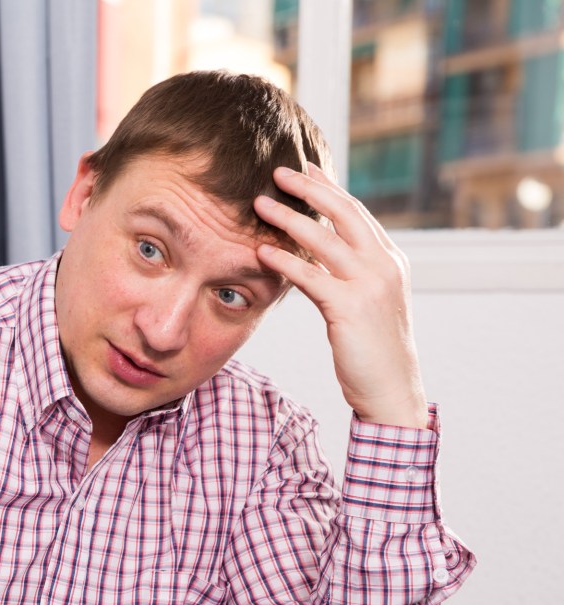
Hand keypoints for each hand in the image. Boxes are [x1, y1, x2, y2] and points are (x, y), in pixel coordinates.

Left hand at [253, 164, 428, 428]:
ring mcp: (370, 285)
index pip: (357, 213)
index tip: (306, 168)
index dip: (330, 188)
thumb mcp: (365, 303)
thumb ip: (348, 274)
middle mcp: (384, 265)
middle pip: (344, 213)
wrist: (391, 389)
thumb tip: (317, 254)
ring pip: (324, 240)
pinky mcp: (350, 308)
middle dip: (311, 188)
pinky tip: (262, 251)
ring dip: (289, 218)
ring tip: (259, 204)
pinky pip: (311, 277)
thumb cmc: (372, 350)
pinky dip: (285, 261)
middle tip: (280, 171)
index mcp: (389, 260)